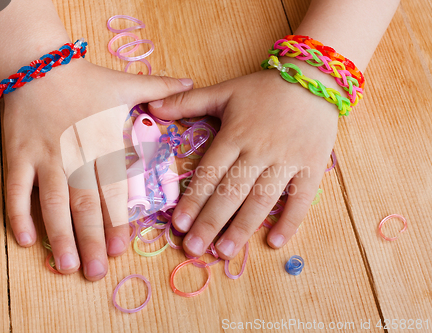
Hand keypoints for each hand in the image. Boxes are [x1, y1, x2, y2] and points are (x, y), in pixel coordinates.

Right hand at [4, 57, 192, 279]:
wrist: (39, 63)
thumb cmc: (87, 79)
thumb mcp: (127, 83)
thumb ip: (161, 88)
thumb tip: (192, 83)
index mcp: (104, 142)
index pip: (112, 188)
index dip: (117, 219)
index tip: (121, 248)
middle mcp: (75, 154)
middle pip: (84, 203)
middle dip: (91, 239)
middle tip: (95, 272)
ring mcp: (44, 157)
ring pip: (52, 201)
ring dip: (59, 235)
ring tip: (67, 265)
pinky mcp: (17, 155)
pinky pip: (15, 189)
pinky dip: (19, 214)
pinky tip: (26, 241)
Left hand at [148, 68, 337, 258]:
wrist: (314, 77)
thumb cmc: (264, 88)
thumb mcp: (224, 91)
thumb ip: (187, 101)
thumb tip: (152, 105)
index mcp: (235, 135)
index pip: (210, 173)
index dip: (193, 200)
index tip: (179, 225)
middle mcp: (259, 151)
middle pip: (232, 192)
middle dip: (211, 222)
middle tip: (194, 249)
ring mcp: (287, 160)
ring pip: (262, 199)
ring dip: (243, 227)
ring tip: (225, 251)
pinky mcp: (312, 166)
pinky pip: (302, 198)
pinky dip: (290, 220)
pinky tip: (274, 242)